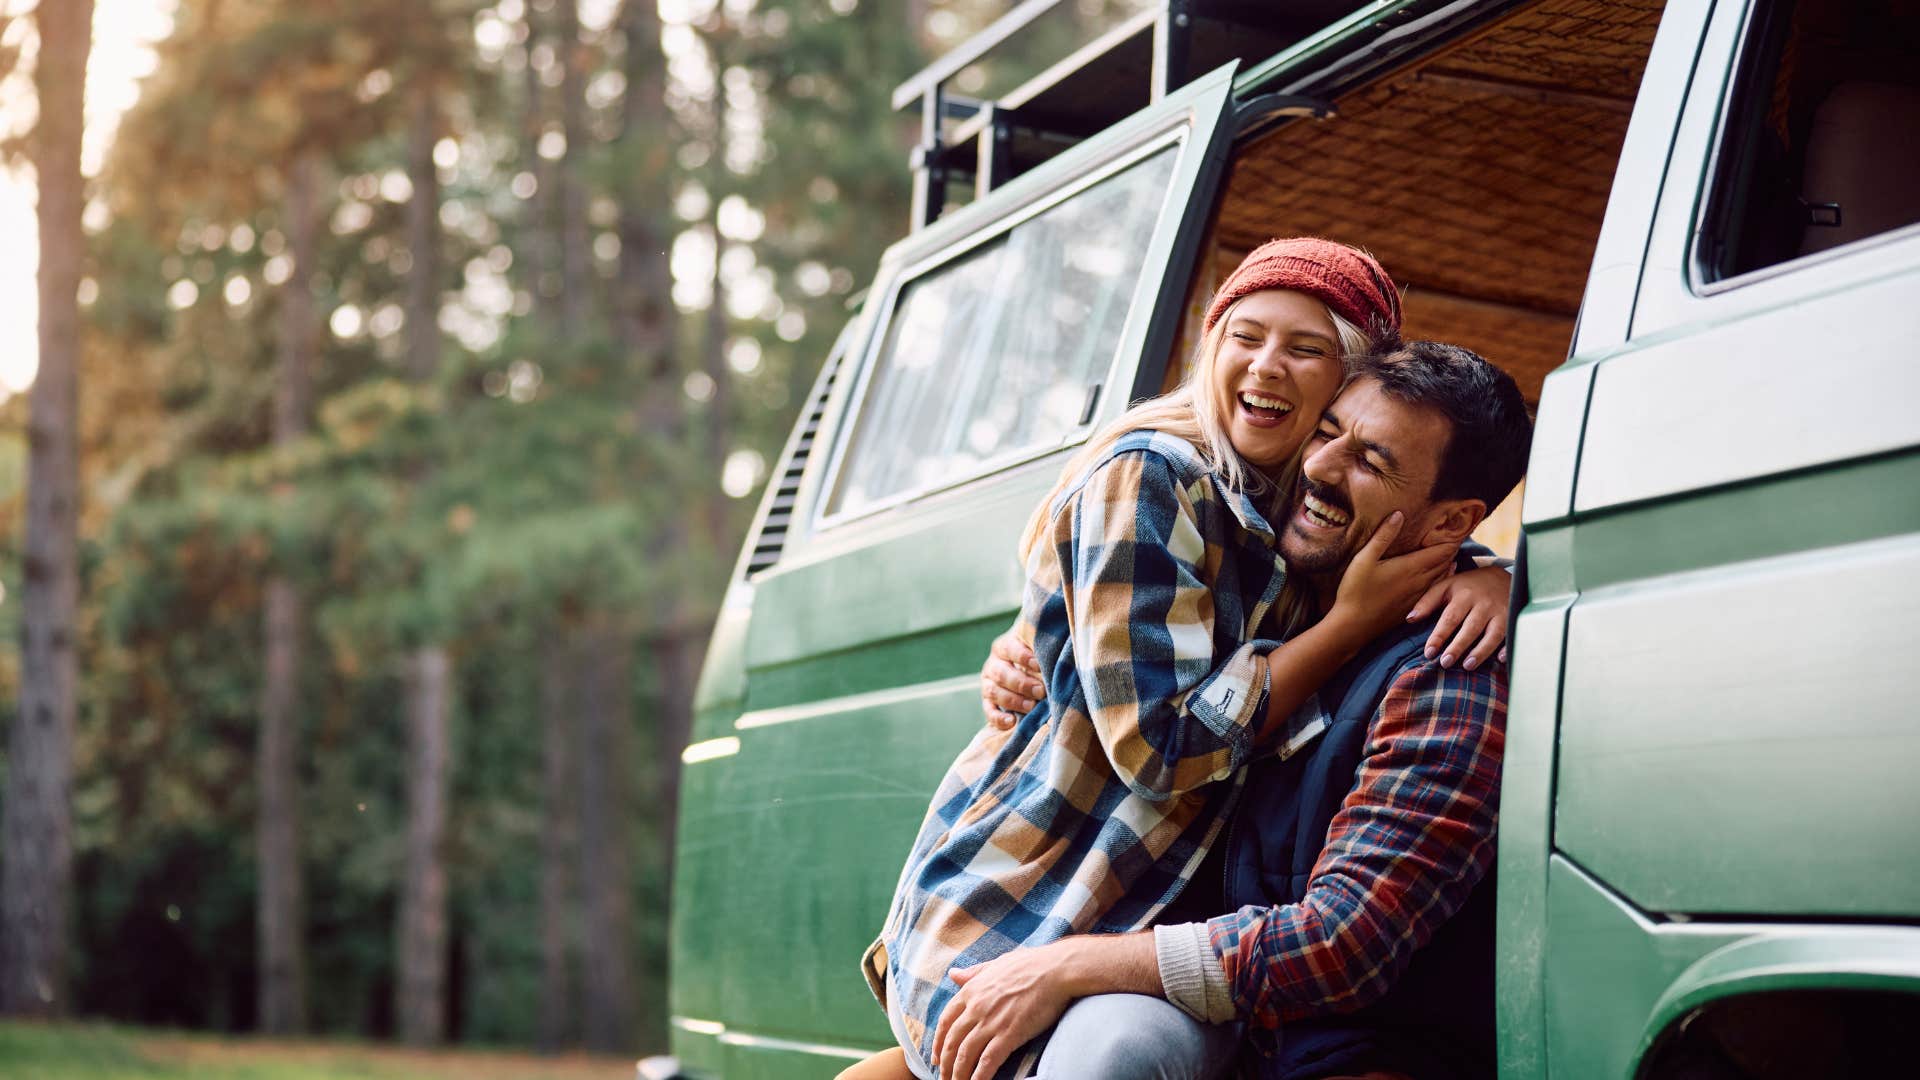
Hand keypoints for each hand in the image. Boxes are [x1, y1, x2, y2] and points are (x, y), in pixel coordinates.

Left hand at [932, 947, 1074, 1079]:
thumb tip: (953, 974)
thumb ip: (973, 973)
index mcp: (971, 990)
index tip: (937, 1058)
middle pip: (952, 1042)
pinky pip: (987, 1061)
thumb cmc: (1030, 964)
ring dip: (958, 1074)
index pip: (946, 1021)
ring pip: (965, 1055)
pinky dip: (978, 1076)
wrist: (1056, 969)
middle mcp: (976, 1008)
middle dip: (945, 1064)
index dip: (938, 1042)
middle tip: (944, 1077)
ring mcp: (991, 1022)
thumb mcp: (996, 964)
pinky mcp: (1009, 1034)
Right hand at [980, 631, 1043, 731]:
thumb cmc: (1040, 659)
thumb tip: (1059, 657)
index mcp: (1005, 646)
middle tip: (1041, 691)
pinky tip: (1011, 722)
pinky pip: (989, 711)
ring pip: (993, 692)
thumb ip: (1045, 651)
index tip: (1039, 666)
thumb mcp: (1040, 651)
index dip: (1023, 657)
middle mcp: (994, 664)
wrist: (1029, 674)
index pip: (1010, 649)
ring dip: (1013, 700)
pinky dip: (998, 718)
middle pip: (1001, 673)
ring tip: (1031, 707)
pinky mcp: (988, 702)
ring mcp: (989, 684)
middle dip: (1021, 683)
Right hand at [1331, 513, 1457, 640]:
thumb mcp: (1365, 558)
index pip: (1440, 551)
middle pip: (1445, 563)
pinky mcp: (1413, 607)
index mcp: (1411, 567)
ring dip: (1448, 565)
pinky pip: (1435, 590)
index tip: (1459, 528)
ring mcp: (1418, 596)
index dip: (1451, 540)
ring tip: (1453, 554)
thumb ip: (1383, 536)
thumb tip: (1399, 514)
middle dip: (1451, 550)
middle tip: (1458, 538)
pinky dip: (1443, 580)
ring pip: (1442, 577)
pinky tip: (1442, 578)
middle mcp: (1420, 581)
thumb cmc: (1356, 590)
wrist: (1353, 626)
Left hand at [1407, 564, 1510, 669]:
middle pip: (1470, 627)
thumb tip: (1409, 619)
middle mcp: (1484, 604)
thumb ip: (1427, 602)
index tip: (1429, 653)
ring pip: (1493, 634)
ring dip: (1481, 651)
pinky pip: (1512, 635)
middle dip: (1458, 646)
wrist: (1500, 576)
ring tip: (1467, 666)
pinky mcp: (1514, 619)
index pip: (1450, 618)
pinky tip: (1500, 660)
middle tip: (1445, 663)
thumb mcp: (1446, 587)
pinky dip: (1507, 647)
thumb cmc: (1467, 586)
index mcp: (1464, 595)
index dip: (1439, 636)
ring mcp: (1501, 611)